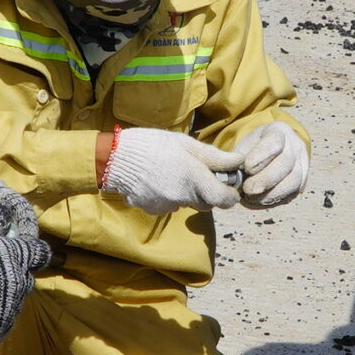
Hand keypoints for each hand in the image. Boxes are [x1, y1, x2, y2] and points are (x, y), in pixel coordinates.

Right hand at [0, 228, 51, 349]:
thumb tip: (6, 212)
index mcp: (13, 256)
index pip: (39, 252)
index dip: (35, 251)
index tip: (29, 251)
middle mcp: (18, 284)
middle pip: (26, 277)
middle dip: (14, 274)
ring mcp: (10, 311)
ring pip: (14, 301)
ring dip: (2, 296)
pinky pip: (1, 322)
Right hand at [99, 127, 242, 213]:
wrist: (117, 158)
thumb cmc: (153, 145)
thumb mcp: (186, 144)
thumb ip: (214, 157)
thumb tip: (238, 162)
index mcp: (195, 179)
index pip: (224, 200)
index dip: (230, 195)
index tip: (228, 187)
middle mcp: (184, 196)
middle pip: (206, 202)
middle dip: (207, 192)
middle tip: (196, 172)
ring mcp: (168, 205)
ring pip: (187, 202)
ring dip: (186, 191)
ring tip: (172, 171)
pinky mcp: (155, 210)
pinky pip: (170, 204)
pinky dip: (169, 194)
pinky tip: (158, 179)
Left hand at [234, 122, 308, 208]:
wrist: (271, 153)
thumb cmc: (254, 149)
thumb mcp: (245, 145)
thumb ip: (239, 158)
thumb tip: (233, 176)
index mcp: (279, 132)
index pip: (275, 141)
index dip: (261, 156)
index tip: (247, 168)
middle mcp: (295, 147)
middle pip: (286, 162)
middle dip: (265, 179)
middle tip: (247, 189)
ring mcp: (301, 166)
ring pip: (293, 181)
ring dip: (270, 194)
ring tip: (251, 197)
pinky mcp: (300, 184)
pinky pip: (290, 194)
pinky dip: (272, 201)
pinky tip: (256, 201)